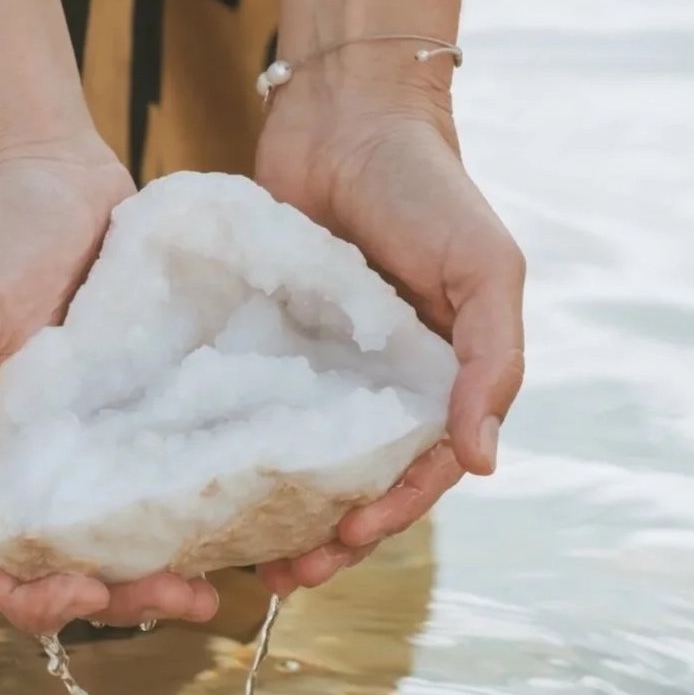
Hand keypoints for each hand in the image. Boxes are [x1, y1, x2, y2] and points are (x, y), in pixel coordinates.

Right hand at [0, 138, 221, 634]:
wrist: (49, 170)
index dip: (36, 600)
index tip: (89, 594)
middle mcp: (40, 469)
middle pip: (73, 571)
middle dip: (125, 603)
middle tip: (188, 601)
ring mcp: (96, 446)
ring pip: (128, 540)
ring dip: (167, 575)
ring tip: (221, 585)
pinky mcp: (145, 415)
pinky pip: (170, 479)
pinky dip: (202, 512)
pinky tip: (252, 522)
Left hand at [252, 88, 526, 597]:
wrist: (348, 116)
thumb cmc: (431, 190)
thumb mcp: (486, 270)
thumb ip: (491, 361)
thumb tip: (484, 463)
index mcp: (437, 385)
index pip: (418, 474)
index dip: (390, 515)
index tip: (348, 542)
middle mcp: (377, 391)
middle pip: (354, 488)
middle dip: (326, 542)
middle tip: (284, 577)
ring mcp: (317, 374)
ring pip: (297, 468)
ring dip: (277, 519)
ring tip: (242, 559)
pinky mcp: (261, 350)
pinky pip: (247, 414)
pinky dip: (232, 456)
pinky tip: (202, 489)